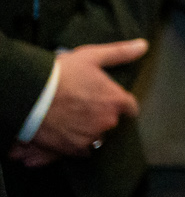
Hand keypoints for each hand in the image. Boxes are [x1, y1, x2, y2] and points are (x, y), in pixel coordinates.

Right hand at [20, 40, 146, 160]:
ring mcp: (91, 137)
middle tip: (82, 105)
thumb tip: (143, 46)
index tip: (110, 101)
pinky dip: (76, 144)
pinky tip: (66, 133)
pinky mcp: (73, 149)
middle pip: (111, 121)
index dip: (120, 103)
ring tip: (71, 118)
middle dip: (101, 115)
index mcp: (116, 100)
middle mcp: (108, 121)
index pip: (130, 107)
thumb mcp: (91, 57)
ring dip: (88, 129)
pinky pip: (82, 151)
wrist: (30, 95)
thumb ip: (120, 53)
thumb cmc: (61, 73)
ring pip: (96, 136)